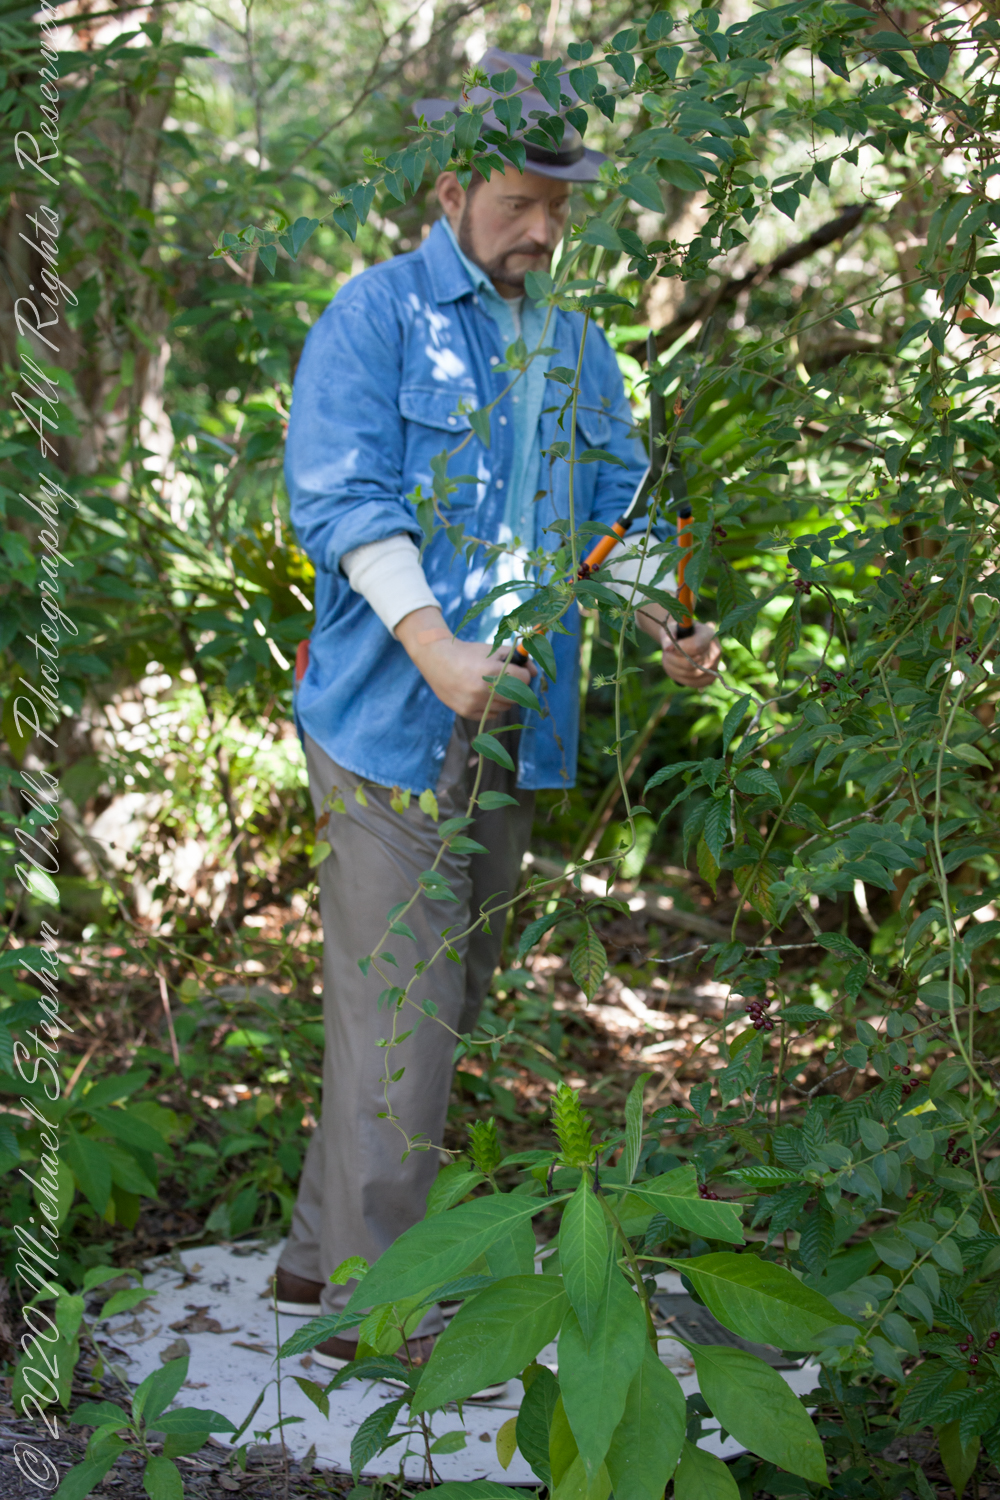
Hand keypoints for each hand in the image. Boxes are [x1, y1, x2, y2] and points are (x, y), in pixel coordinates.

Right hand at [397, 606, 533, 717]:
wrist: (437, 659)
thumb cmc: (469, 653)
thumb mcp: (493, 650)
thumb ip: (517, 659)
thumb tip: (535, 673)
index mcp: (491, 671)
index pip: (524, 680)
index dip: (523, 674)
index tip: (518, 670)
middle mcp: (483, 689)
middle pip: (517, 696)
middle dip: (516, 687)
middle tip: (507, 679)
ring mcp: (474, 703)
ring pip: (506, 707)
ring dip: (504, 698)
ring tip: (491, 685)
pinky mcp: (466, 712)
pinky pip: (491, 715)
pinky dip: (491, 707)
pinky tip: (481, 694)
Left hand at [660, 620, 720, 686]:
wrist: (689, 640)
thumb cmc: (679, 632)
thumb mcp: (672, 628)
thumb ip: (669, 635)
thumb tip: (667, 648)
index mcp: (709, 635)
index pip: (695, 647)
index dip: (678, 649)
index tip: (669, 647)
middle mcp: (715, 653)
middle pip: (689, 663)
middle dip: (672, 659)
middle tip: (666, 653)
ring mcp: (714, 667)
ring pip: (688, 674)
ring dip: (672, 667)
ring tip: (667, 658)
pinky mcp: (709, 679)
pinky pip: (690, 682)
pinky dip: (677, 676)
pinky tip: (672, 667)